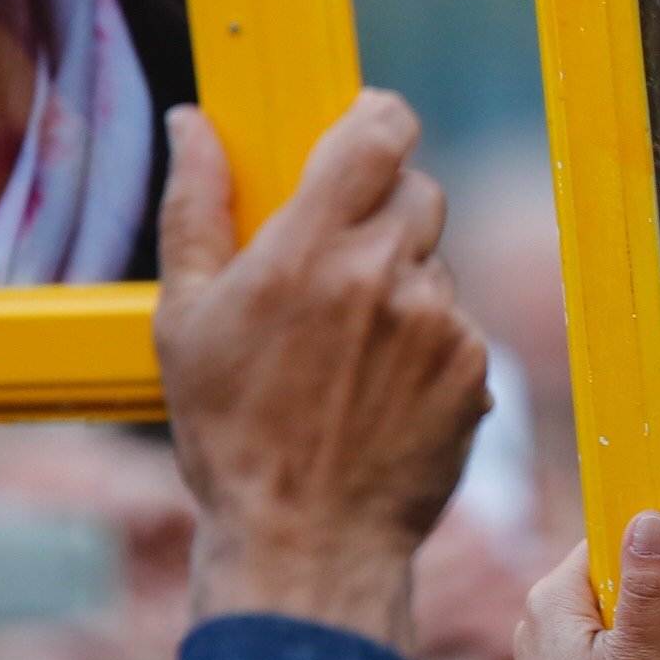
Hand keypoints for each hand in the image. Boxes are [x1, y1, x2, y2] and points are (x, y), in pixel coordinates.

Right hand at [154, 96, 491, 647]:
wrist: (304, 542)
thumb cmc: (230, 435)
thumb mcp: (185, 318)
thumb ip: (195, 207)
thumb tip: (193, 125)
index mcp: (308, 250)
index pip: (379, 130)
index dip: (378, 117)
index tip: (363, 128)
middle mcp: (384, 275)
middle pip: (417, 188)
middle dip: (383, 207)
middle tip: (337, 257)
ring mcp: (439, 323)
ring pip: (436, 259)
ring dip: (402, 279)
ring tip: (348, 346)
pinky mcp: (474, 369)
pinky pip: (458, 322)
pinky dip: (427, 339)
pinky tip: (380, 386)